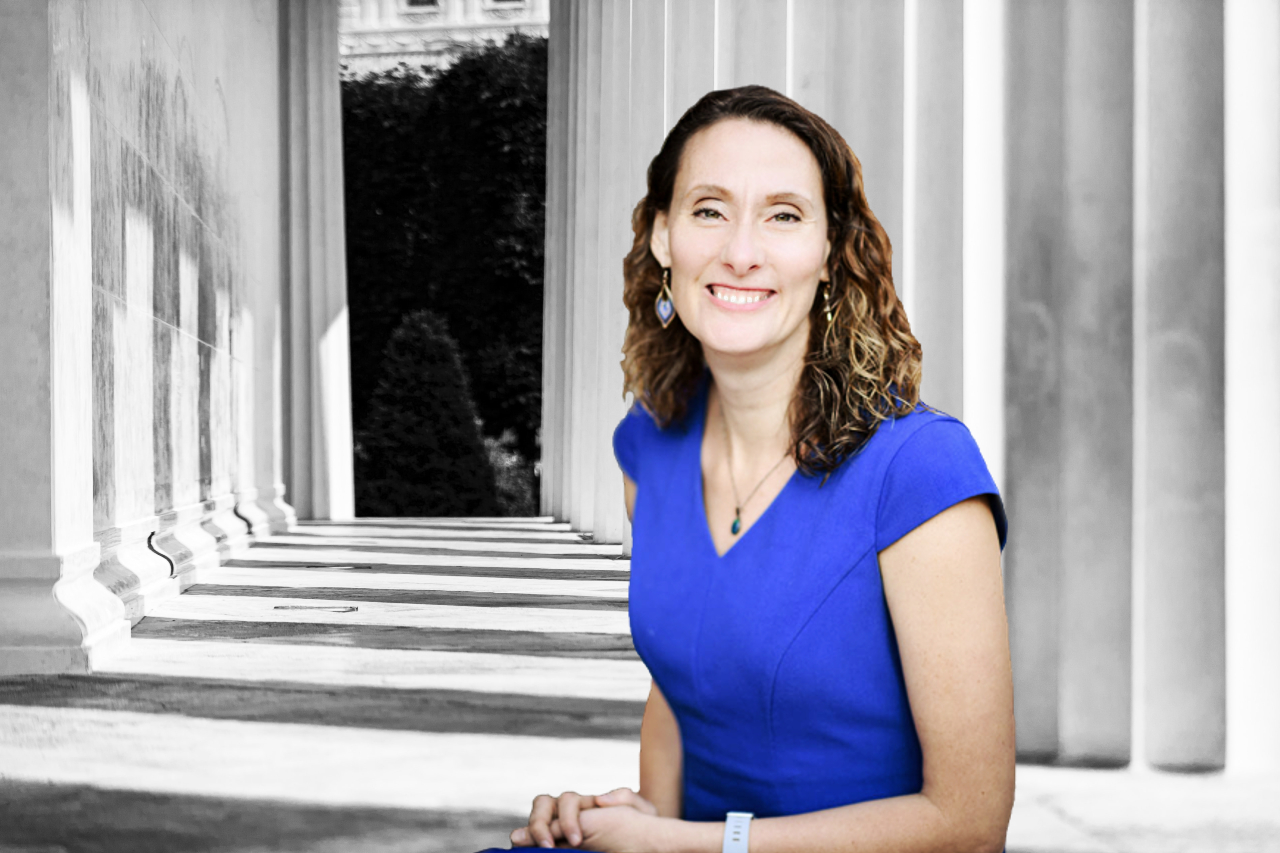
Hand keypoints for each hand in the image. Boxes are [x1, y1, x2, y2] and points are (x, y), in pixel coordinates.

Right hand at [510, 787, 659, 848]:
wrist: (644, 842)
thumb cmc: (643, 826)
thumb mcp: (642, 811)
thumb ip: (625, 796)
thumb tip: (599, 799)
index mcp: (587, 804)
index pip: (566, 801)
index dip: (567, 819)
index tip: (576, 841)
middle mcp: (569, 813)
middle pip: (542, 804)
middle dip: (540, 824)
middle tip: (550, 847)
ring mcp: (559, 828)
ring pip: (535, 818)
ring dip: (532, 832)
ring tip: (542, 849)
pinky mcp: (556, 842)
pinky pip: (535, 839)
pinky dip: (529, 842)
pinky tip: (526, 851)